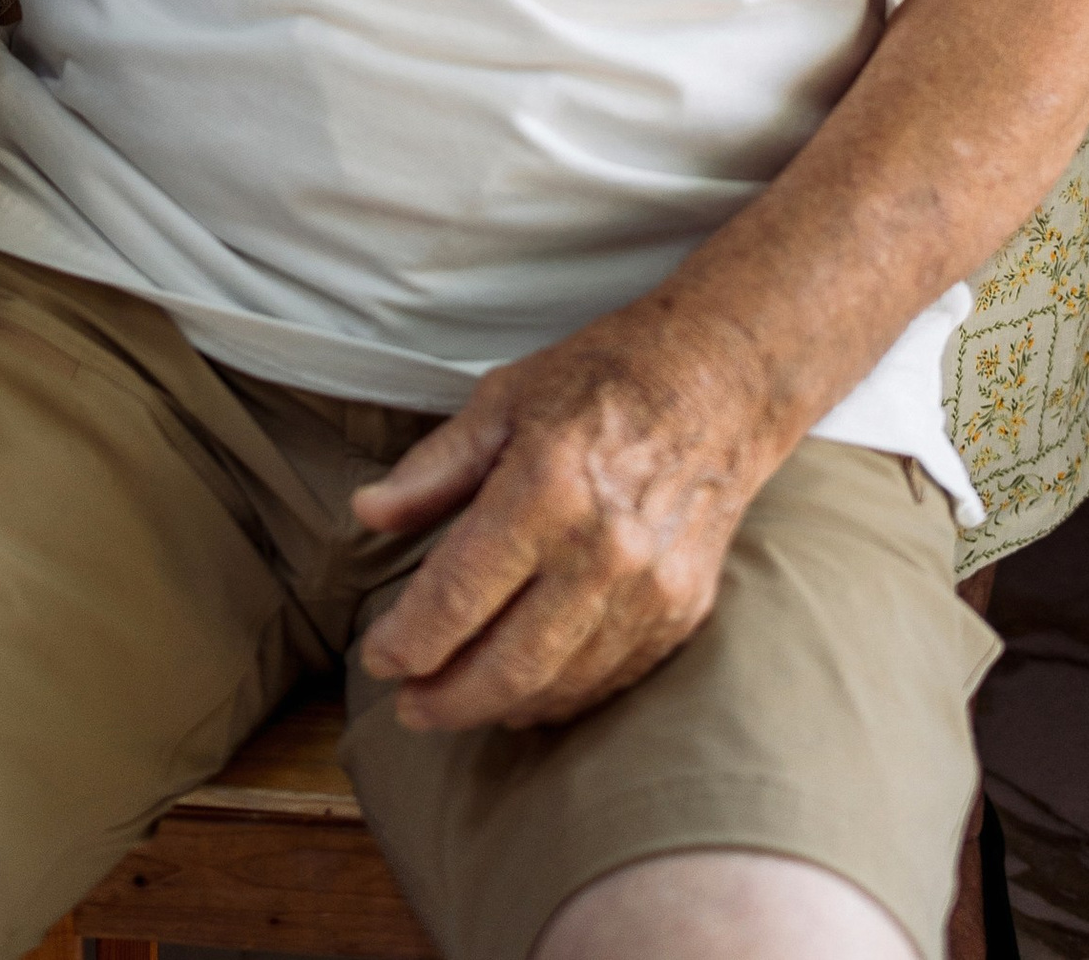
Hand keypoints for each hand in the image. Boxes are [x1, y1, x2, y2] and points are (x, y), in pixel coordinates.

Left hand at [352, 303, 779, 730]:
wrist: (720, 383)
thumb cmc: (601, 380)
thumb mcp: (502, 399)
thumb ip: (434, 467)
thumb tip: (368, 513)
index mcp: (545, 490)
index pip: (458, 595)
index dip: (409, 639)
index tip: (378, 657)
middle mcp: (602, 552)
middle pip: (508, 663)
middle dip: (447, 699)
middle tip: (408, 708)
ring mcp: (650, 591)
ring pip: (560, 684)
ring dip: (500, 707)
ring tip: (454, 706)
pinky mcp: (683, 612)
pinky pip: (610, 679)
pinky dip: (560, 697)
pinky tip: (525, 695)